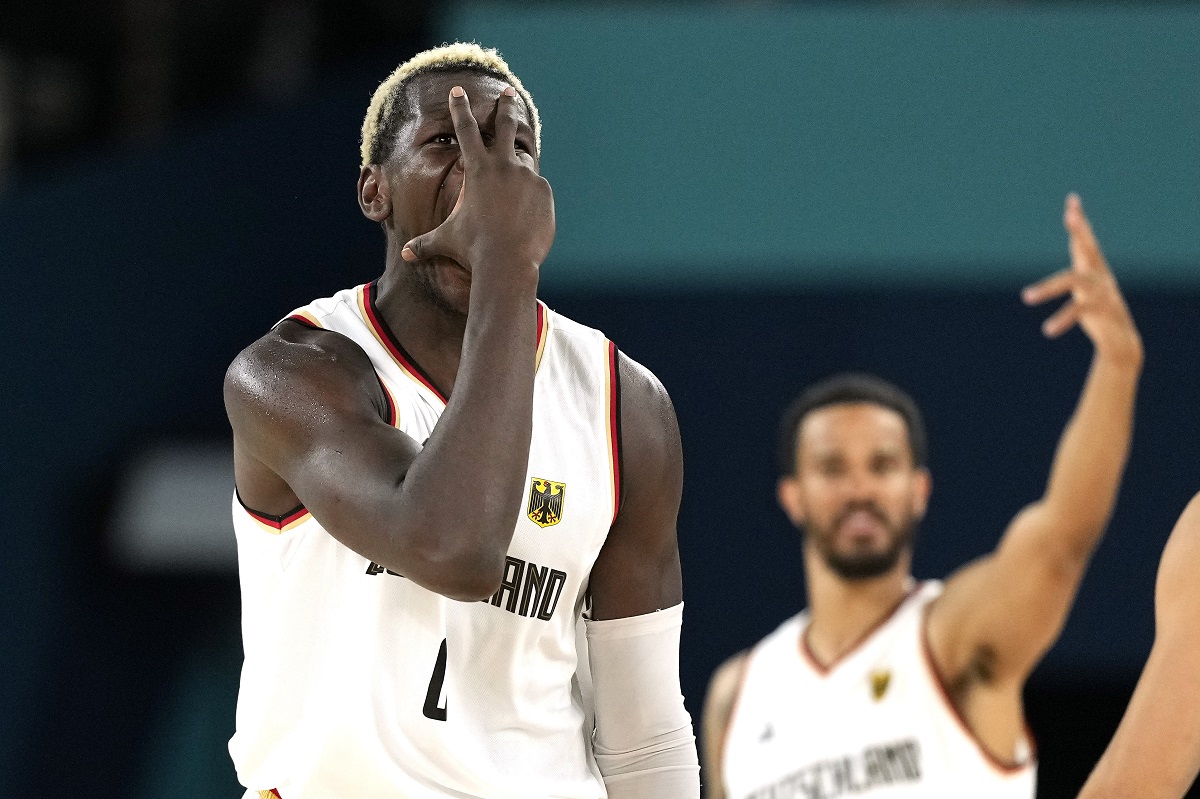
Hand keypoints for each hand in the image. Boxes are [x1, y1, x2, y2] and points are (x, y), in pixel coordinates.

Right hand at [401, 85, 554, 274]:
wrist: (507, 262)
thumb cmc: (472, 249)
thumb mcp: (446, 242)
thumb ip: (425, 244)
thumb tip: (405, 255)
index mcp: (477, 169)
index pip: (464, 129)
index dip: (459, 108)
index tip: (458, 91)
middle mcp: (503, 165)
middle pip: (504, 126)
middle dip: (505, 106)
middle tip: (508, 93)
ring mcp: (526, 176)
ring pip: (522, 166)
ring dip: (517, 173)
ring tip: (513, 196)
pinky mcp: (544, 190)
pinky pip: (536, 190)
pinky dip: (530, 200)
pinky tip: (525, 218)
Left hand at [1021, 194, 1142, 364]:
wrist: (1121, 339)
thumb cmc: (1099, 312)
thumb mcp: (1085, 288)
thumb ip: (1077, 269)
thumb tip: (1071, 252)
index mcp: (1095, 270)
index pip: (1086, 241)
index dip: (1079, 222)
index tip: (1072, 200)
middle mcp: (1101, 276)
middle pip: (1090, 248)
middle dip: (1080, 231)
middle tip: (1070, 214)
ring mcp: (1103, 291)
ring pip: (1074, 282)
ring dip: (1049, 288)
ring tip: (1025, 298)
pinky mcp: (1103, 310)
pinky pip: (1079, 311)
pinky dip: (1062, 320)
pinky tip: (1047, 330)